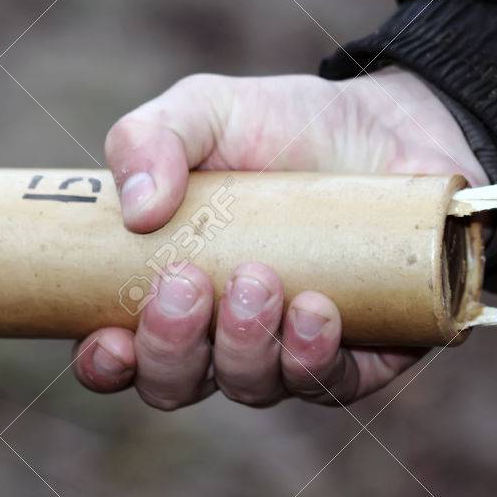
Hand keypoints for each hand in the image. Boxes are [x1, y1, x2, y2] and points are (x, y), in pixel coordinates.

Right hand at [73, 70, 484, 408]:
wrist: (389, 120)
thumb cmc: (282, 123)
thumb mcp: (205, 110)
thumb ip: (151, 138)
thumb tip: (136, 210)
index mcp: (169, 289)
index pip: (122, 354)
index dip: (106, 364)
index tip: (110, 339)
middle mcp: (223, 333)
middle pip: (178, 383)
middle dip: (173, 348)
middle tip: (187, 282)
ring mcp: (291, 350)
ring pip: (252, 386)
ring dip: (243, 344)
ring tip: (258, 278)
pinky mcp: (364, 353)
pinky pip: (331, 382)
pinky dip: (314, 357)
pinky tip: (316, 311)